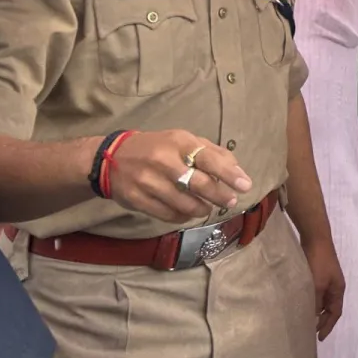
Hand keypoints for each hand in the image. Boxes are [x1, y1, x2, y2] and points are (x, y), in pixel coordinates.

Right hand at [105, 130, 251, 222]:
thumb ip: (212, 152)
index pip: (209, 159)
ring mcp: (148, 181)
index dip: (229, 174)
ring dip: (201, 209)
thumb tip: (236, 170)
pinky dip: (182, 217)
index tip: (245, 186)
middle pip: (198, 184)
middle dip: (219, 196)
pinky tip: (187, 213)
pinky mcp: (136, 199)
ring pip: (184, 204)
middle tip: (231, 201)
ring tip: (207, 208)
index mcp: (178, 142)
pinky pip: (167, 214)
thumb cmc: (158, 147)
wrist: (111, 157)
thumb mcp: (183, 140)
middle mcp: (163, 161)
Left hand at [305, 239, 345, 339]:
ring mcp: (325, 280)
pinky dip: (310, 301)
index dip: (328, 326)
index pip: (335, 313)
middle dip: (321, 321)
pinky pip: (315, 293)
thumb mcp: (317, 285)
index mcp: (338, 290)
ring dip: (314, 311)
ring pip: (321, 301)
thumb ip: (315, 302)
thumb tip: (312, 315)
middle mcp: (334, 286)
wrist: (315, 239)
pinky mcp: (317, 274)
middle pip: (329, 308)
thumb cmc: (318, 263)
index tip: (319, 338)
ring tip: (303, 320)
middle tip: (309, 332)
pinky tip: (300, 303)